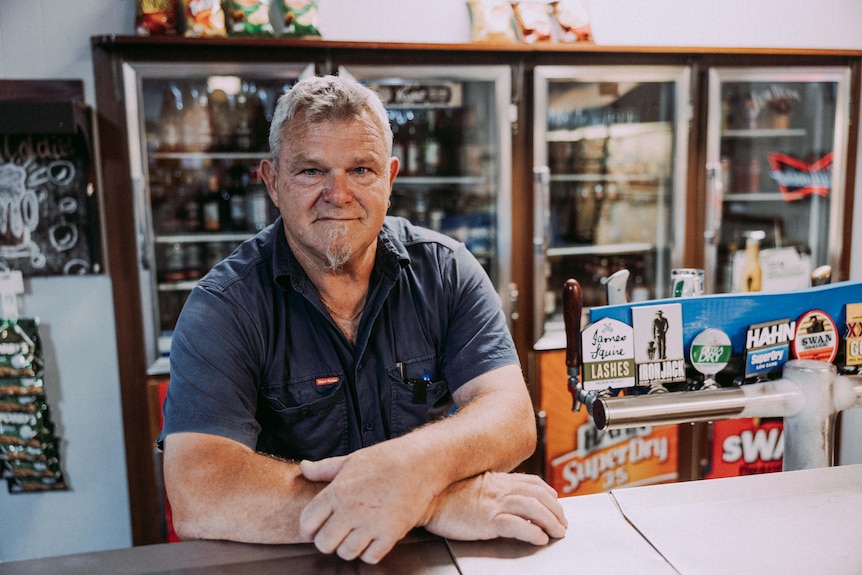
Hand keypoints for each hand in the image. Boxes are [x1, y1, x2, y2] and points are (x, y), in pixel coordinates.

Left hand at [298, 443, 437, 563]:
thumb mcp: (351, 460)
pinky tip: (371, 541)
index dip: (307, 529)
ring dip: (348, 548)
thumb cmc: (386, 459)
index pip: (308, 522)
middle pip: (324, 544)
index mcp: (337, 491)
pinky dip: (369, 553)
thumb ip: (324, 468)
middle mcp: (351, 510)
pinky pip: (370, 557)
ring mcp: (371, 524)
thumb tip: (304, 467)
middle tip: (334, 535)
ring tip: (354, 537)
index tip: (312, 531)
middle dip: (326, 542)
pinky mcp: (390, 534)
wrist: (420, 463)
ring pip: (346, 553)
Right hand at [422, 472, 566, 544]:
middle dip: (556, 509)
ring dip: (551, 521)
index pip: (532, 482)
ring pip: (533, 507)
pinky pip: (517, 524)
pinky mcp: (487, 520)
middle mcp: (500, 488)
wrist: (428, 498)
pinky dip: (532, 531)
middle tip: (563, 523)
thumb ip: (492, 489)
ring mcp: (494, 503)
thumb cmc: (445, 495)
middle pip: (539, 494)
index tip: (556, 503)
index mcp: (498, 480)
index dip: (549, 493)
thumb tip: (505, 498)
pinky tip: (539, 538)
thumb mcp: (474, 485)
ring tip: (558, 532)